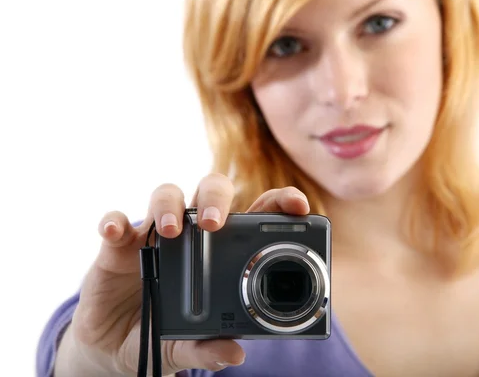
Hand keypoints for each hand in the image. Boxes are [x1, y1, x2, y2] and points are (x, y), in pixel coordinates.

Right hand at [54, 173, 309, 375]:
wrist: (115, 347)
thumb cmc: (164, 334)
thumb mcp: (187, 346)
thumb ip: (208, 348)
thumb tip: (234, 354)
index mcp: (223, 252)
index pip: (256, 213)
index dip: (279, 201)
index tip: (298, 205)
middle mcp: (192, 234)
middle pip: (211, 192)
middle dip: (217, 198)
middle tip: (215, 224)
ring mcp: (155, 236)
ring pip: (166, 195)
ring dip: (169, 206)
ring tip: (171, 232)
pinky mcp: (118, 247)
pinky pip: (115, 223)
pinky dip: (114, 222)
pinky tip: (115, 232)